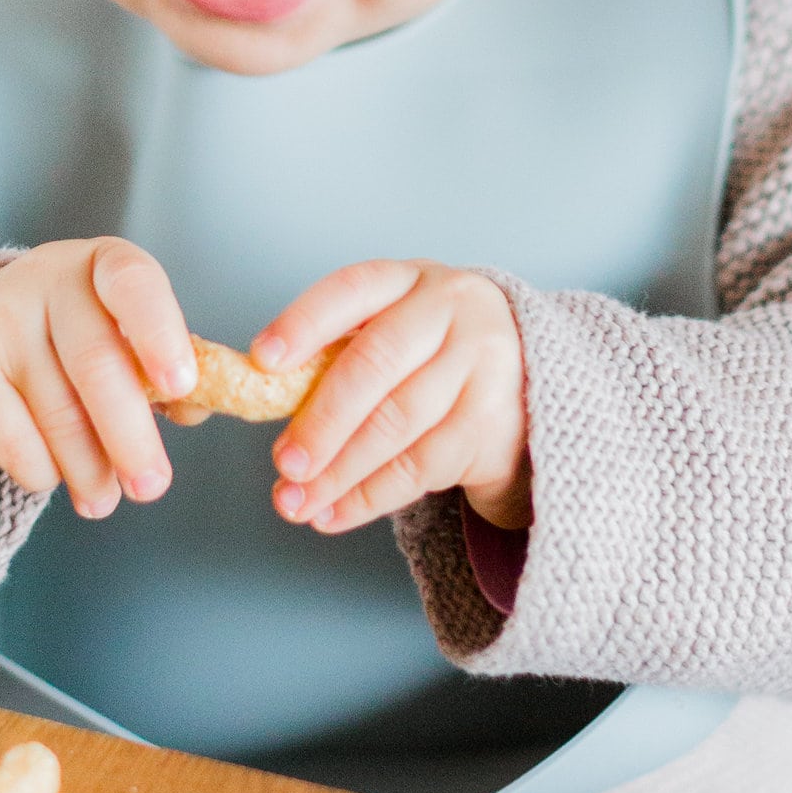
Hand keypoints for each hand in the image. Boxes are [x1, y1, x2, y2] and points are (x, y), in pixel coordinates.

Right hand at [0, 240, 195, 516]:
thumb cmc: (66, 342)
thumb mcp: (117, 336)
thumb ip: (163, 370)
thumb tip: (198, 407)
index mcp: (102, 265)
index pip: (134, 284)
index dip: (160, 334)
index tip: (181, 386)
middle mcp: (47, 280)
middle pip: (96, 363)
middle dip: (130, 437)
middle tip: (152, 487)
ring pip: (59, 414)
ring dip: (89, 470)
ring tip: (103, 499)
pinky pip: (16, 442)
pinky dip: (43, 472)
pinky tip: (49, 474)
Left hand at [254, 263, 529, 537]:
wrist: (530, 385)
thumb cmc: (435, 358)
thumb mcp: (397, 333)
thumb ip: (341, 357)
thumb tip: (266, 403)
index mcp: (410, 279)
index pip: (352, 290)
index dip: (304, 324)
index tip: (261, 361)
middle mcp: (451, 309)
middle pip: (376, 363)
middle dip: (322, 420)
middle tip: (284, 463)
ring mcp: (481, 363)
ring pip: (398, 423)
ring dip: (339, 472)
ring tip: (297, 502)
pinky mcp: (493, 421)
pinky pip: (422, 465)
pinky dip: (370, 496)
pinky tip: (335, 513)